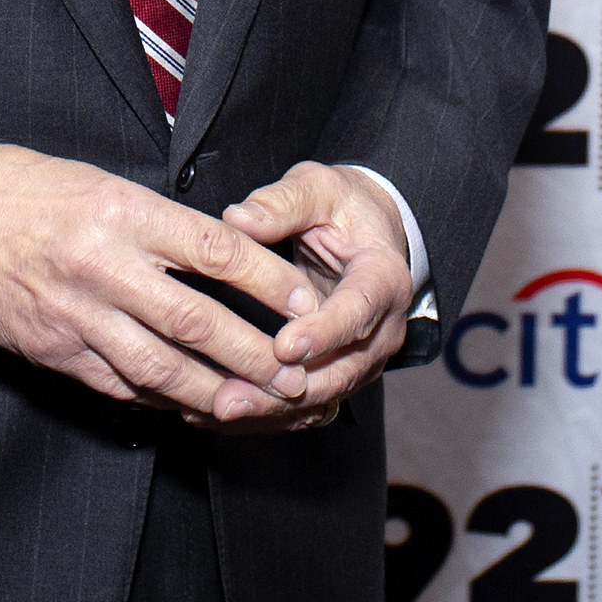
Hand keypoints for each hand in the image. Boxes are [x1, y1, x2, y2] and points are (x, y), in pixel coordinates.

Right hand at [0, 143, 319, 421]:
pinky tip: (195, 408)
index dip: (265, 280)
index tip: (303, 300)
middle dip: (253, 353)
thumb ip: (162, 224)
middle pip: (195, 320)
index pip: (214, 249)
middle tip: (297, 375)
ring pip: (161, 366)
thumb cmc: (34, 191)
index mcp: (123, 213)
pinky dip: (163, 399)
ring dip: (216, 391)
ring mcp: (77, 315)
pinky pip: (121, 384)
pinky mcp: (55, 351)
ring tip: (258, 406)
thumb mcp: (104, 185)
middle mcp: (103, 266)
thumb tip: (227, 258)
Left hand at [206, 162, 414, 432]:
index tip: (284, 346)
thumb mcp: (317, 188)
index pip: (359, 311)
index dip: (324, 333)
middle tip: (233, 396)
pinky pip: (306, 403)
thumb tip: (237, 218)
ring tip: (217, 409)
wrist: (369, 234)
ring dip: (271, 408)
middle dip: (287, 389)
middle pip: (341, 370)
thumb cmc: (342, 208)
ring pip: (322, 396)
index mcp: (383, 278)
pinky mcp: (339, 373)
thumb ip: (281, 203)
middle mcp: (382, 328)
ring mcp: (363, 358)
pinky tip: (219, 413)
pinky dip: (266, 412)